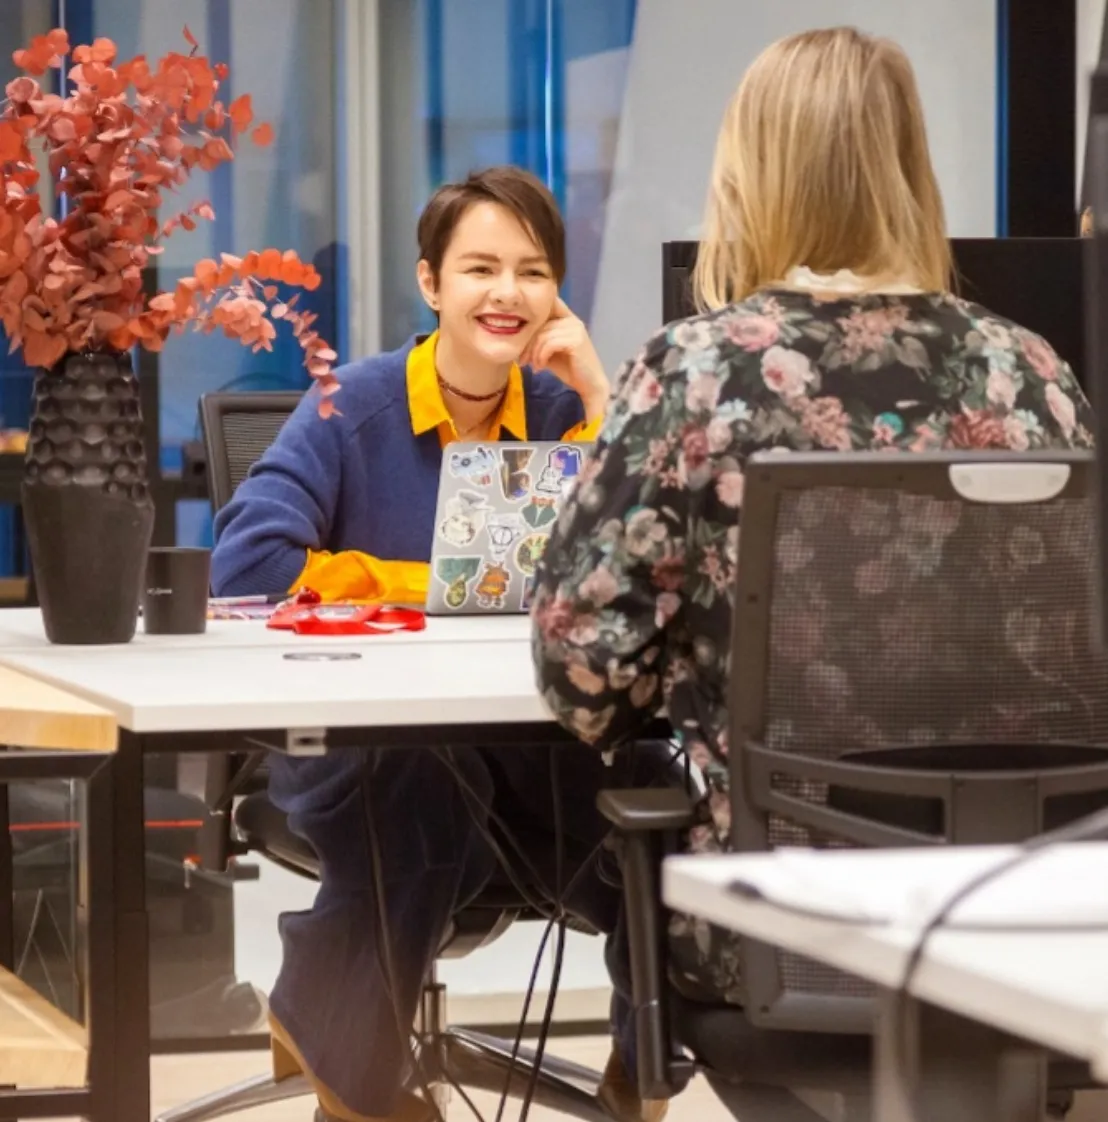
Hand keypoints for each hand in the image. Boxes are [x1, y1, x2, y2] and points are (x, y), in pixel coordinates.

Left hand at [520, 298, 607, 420]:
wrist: (589, 385)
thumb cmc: (569, 368)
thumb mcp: (549, 351)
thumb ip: (538, 339)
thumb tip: (515, 333)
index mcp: (566, 318)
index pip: (547, 306)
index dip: (531, 318)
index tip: (522, 338)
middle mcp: (572, 320)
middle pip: (539, 324)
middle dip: (527, 344)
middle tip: (522, 360)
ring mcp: (575, 329)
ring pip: (543, 335)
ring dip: (534, 353)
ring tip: (534, 366)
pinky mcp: (576, 340)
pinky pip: (549, 344)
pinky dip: (541, 357)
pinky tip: (541, 367)